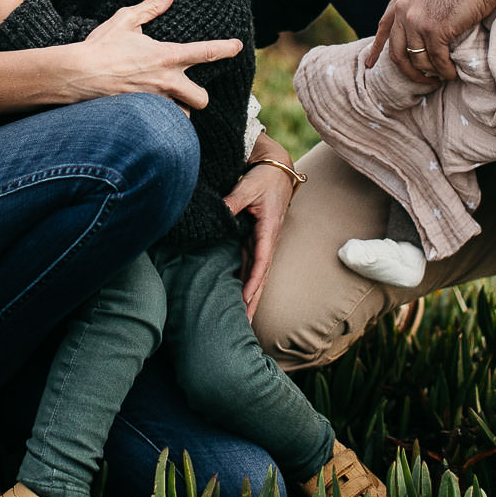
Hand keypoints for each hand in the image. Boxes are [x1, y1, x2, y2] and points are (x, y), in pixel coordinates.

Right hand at [70, 0, 241, 110]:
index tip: (237, 46)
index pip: (206, 52)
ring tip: (165, 105)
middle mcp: (167, 82)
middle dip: (198, 97)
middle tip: (187, 92)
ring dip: (178, 112)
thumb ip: (151, 7)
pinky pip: (160, 125)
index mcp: (167, 56)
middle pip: (202, 98)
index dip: (226, 48)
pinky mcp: (141, 117)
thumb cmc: (100, 47)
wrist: (76, 75)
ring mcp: (155, 102)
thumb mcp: (125, 20)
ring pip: (182, 116)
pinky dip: (158, 122)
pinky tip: (148, 118)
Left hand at [225, 134, 295, 319]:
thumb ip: (232, 202)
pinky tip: (239, 300)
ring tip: (243, 322)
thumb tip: (219, 214)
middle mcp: (268, 240)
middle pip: (261, 276)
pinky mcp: (256, 241)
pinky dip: (247, 284)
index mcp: (268, 229)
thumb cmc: (263, 178)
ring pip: (256, 275)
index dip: (253, 281)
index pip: (261, 260)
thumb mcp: (247, 188)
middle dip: (253, 302)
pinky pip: (252, 266)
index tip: (245, 299)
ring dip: (250, 298)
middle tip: (245, 326)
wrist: (276, 169)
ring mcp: (263, 242)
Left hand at [368, 0, 495, 82]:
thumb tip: (418, 28)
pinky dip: (445, 71)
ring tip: (441, 77)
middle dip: (407, 71)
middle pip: (396, 51)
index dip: (376, 48)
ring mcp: (417, 20)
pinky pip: (437, 60)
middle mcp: (404, 9)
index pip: (383, 28)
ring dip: (430, 73)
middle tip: (421, 80)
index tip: (368, 64)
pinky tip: (451, 74)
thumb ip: (418, 3)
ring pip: (418, 59)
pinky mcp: (435, 29)